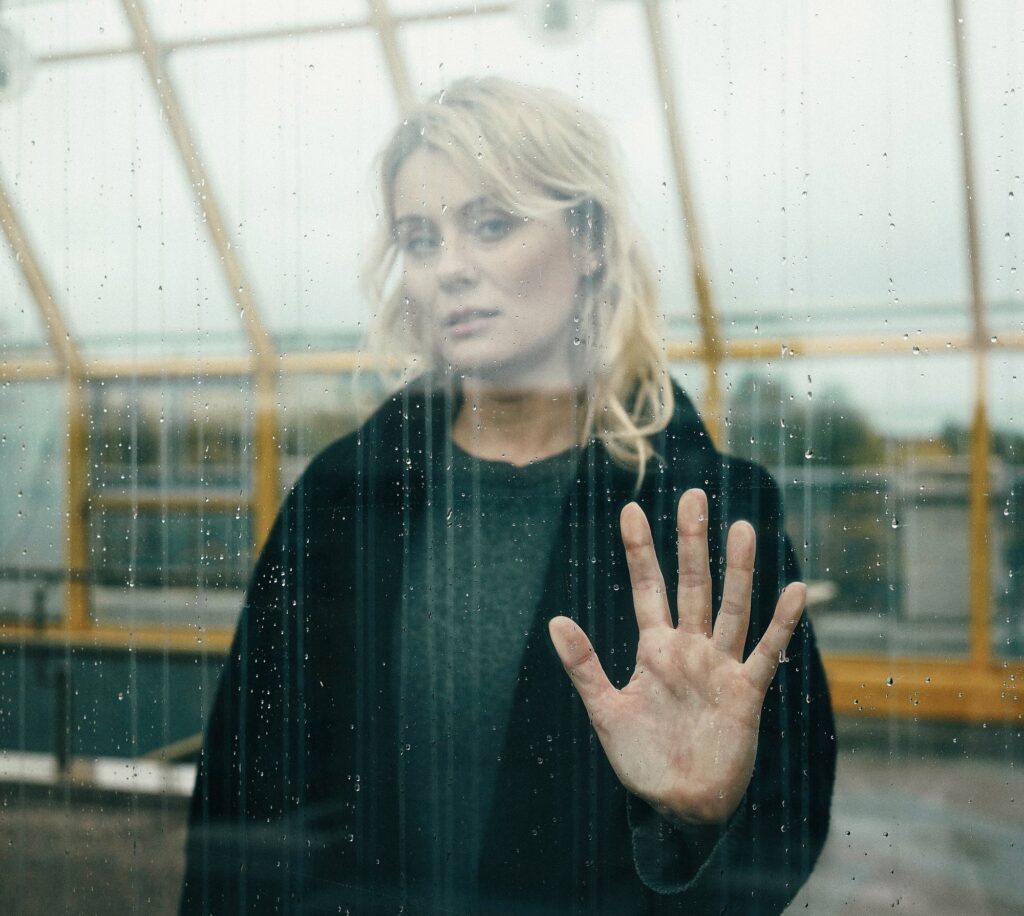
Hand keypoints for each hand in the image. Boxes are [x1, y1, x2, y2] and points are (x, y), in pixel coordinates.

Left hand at [548, 488, 805, 825]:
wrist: (678, 806)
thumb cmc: (641, 761)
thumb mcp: (606, 711)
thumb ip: (584, 665)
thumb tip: (554, 619)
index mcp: (655, 649)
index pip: (647, 588)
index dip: (640, 551)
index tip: (631, 510)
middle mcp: (690, 648)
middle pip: (692, 584)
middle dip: (692, 542)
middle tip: (693, 496)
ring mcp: (720, 667)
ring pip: (731, 608)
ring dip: (737, 571)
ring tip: (741, 528)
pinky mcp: (747, 693)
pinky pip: (767, 652)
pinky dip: (780, 624)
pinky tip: (793, 591)